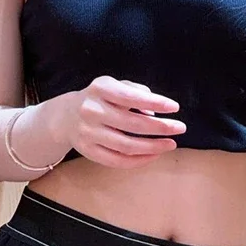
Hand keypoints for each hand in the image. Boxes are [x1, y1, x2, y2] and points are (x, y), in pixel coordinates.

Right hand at [62, 76, 184, 168]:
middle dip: (160, 127)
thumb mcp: (114, 85)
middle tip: (180, 128)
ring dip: (153, 147)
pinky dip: (138, 160)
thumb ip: (135, 92)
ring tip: (170, 144)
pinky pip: (117, 160)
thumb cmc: (99, 99)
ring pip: (126, 145)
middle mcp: (92, 111)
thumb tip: (154, 111)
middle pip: (132, 124)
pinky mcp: (88, 151)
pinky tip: (153, 155)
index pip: (131, 96)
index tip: (174, 108)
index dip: (155, 102)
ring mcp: (88, 133)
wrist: (66, 117)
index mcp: (100, 89)